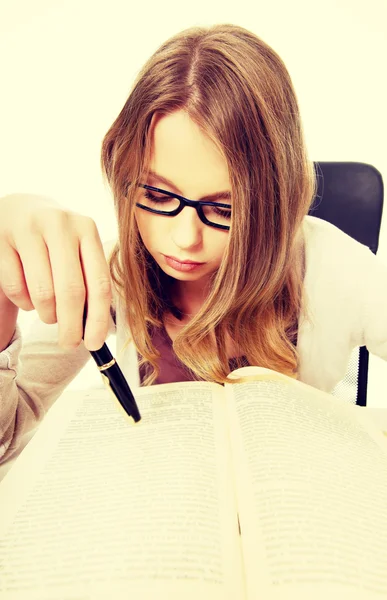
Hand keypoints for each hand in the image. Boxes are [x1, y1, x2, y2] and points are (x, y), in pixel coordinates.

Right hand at [0, 194, 111, 350]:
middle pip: (71, 291)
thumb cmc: (54, 241)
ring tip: (48, 313)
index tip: (94, 343)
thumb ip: (89, 281)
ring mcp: (27, 229)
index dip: (98, 318)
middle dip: (71, 326)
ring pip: (42, 293)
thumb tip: (96, 329)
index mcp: (86, 229)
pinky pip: (15, 288)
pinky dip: (23, 303)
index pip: (99, 283)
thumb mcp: (77, 250)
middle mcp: (59, 224)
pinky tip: (27, 297)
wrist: (17, 209)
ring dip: (46, 314)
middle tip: (68, 343)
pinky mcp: (0, 239)